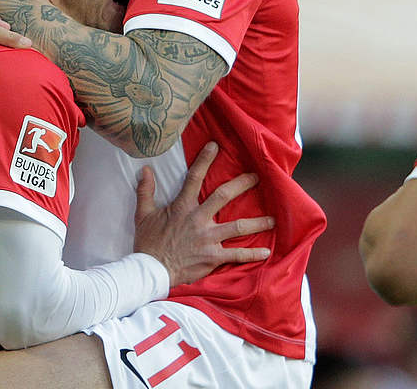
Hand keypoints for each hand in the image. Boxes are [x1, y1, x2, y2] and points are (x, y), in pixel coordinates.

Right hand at [132, 142, 272, 285]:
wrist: (151, 271)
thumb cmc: (148, 243)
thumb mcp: (143, 214)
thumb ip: (146, 190)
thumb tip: (145, 169)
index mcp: (182, 207)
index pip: (194, 178)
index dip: (204, 160)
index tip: (215, 146)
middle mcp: (198, 219)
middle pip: (224, 196)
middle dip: (242, 184)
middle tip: (258, 176)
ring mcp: (208, 238)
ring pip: (238, 226)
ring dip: (257, 222)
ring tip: (273, 219)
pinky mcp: (212, 256)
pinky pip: (236, 254)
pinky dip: (252, 254)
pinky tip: (266, 251)